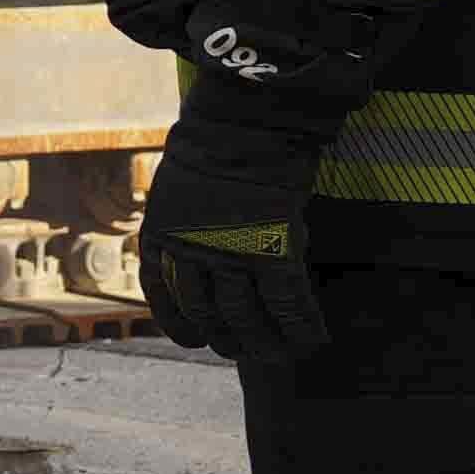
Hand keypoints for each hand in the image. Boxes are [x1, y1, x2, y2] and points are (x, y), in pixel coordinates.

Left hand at [135, 107, 328, 374]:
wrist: (245, 120)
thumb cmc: (217, 142)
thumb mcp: (178, 184)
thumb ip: (182, 220)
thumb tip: (195, 245)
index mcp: (161, 235)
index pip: (163, 295)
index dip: (178, 323)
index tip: (194, 340)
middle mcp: (190, 252)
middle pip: (205, 313)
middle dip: (224, 337)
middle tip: (242, 349)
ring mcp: (230, 253)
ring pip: (245, 316)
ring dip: (264, 342)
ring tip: (279, 354)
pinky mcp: (271, 249)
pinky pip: (286, 302)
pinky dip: (300, 324)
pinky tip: (313, 338)